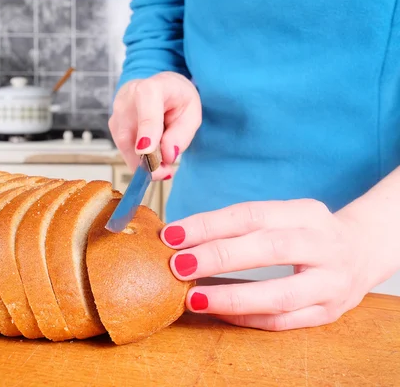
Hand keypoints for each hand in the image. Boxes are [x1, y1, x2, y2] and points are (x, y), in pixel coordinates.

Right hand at [108, 72, 201, 179]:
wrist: (158, 87)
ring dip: (143, 162)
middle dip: (146, 160)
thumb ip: (181, 134)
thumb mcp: (191, 112)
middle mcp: (126, 100)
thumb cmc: (175, 97)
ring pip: (125, 147)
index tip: (146, 151)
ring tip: (163, 164)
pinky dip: (139, 158)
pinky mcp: (113, 127)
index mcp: (150, 90)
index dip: (146, 132)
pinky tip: (152, 156)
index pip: (147, 113)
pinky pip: (124, 149)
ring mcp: (116, 114)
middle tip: (166, 172)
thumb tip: (167, 156)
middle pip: (130, 136)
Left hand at [161, 199, 380, 330]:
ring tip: (193, 298)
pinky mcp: (328, 313)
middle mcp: (325, 246)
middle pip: (269, 249)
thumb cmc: (307, 233)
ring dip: (231, 297)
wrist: (363, 251)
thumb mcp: (284, 216)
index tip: (173, 235)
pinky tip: (218, 312)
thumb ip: (242, 226)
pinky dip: (247, 318)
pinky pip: (282, 321)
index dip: (209, 224)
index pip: (252, 214)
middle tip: (178, 264)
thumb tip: (181, 238)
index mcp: (308, 213)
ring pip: (279, 294)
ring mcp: (331, 283)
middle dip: (218, 257)